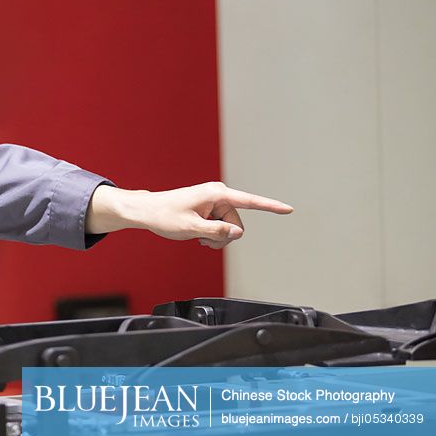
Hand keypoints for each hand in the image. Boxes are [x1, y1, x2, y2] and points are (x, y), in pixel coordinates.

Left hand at [87, 182, 292, 248]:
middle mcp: (219, 194)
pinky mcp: (210, 208)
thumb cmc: (164, 216)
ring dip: (217, 238)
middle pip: (237, 224)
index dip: (271, 207)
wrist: (147, 211)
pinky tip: (198, 235)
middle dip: (224, 237)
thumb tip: (237, 233)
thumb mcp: (191, 229)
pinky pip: (221, 226)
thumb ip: (217, 232)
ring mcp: (214, 201)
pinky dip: (212, 234)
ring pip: (229, 228)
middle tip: (202, 241)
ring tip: (197, 238)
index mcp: (217, 194)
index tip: (289, 209)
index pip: (250, 202)